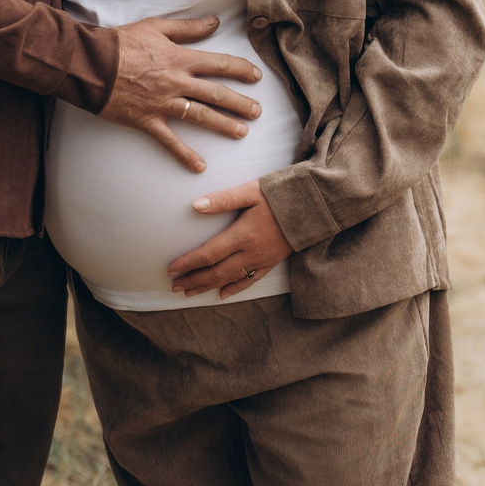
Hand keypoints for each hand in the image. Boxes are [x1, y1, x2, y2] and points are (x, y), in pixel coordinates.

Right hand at [96, 16, 263, 172]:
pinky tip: (200, 166)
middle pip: (216, 93)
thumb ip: (187, 28)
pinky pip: (170, 141)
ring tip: (241, 132)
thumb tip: (214, 22)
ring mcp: (163, 104)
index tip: (256, 76)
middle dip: (240, 103)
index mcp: (180, 58)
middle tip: (258, 112)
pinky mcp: (147, 121)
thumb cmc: (121, 43)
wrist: (91, 65)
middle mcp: (177, 82)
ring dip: (224, 125)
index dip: (241, 69)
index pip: (219, 64)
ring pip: (201, 116)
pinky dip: (184, 155)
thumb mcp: (155, 27)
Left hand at [167, 180, 291, 296]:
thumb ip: (223, 199)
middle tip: (174, 286)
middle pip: (216, 272)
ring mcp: (262, 260)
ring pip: (230, 279)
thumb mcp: (250, 192)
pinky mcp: (272, 262)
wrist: (313, 206)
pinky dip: (234, 289)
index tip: (171, 269)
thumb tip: (196, 205)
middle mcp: (251, 252)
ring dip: (208, 287)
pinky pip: (250, 281)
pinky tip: (221, 294)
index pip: (209, 253)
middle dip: (194, 280)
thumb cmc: (279, 195)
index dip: (188, 263)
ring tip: (189, 292)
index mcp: (243, 234)